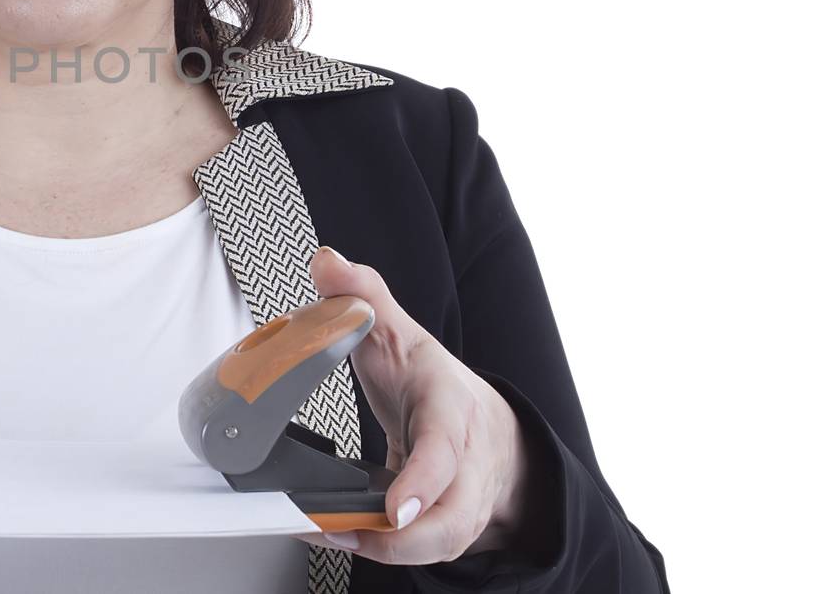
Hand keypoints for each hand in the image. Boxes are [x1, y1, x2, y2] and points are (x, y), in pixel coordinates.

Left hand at [291, 247, 539, 565]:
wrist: (488, 426)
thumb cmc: (436, 384)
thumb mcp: (399, 331)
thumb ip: (363, 295)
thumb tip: (327, 261)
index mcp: (451, 411)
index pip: (444, 451)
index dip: (421, 483)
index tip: (394, 507)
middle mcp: (466, 466)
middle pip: (449, 521)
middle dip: (399, 540)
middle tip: (342, 533)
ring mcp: (463, 504)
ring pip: (437, 547)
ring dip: (381, 551)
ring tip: (326, 535)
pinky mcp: (449, 532)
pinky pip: (420, 554)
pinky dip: (378, 553)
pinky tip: (335, 538)